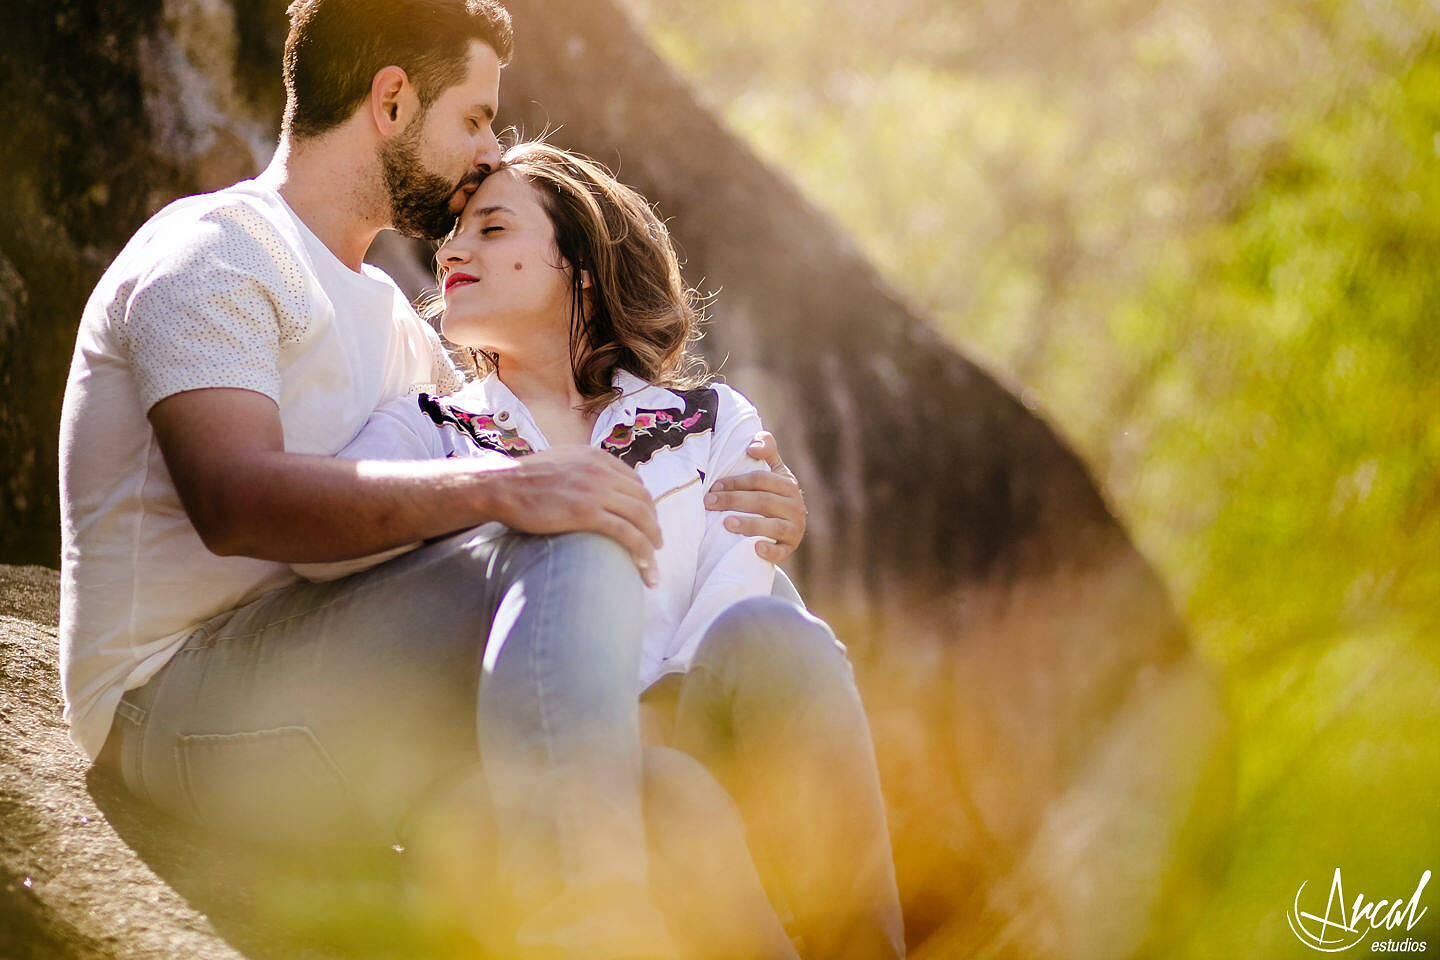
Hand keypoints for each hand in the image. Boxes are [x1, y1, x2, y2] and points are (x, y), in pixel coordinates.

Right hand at [485, 446, 663, 585]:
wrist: (501, 484)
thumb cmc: (523, 479)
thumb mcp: (560, 461)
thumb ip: (580, 469)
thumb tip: (589, 485)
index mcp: (597, 457)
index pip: (634, 481)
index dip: (644, 504)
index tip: (645, 521)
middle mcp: (602, 470)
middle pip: (642, 499)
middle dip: (653, 524)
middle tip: (655, 544)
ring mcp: (596, 490)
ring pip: (640, 517)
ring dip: (652, 542)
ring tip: (652, 562)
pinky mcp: (587, 512)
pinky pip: (626, 532)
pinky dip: (640, 550)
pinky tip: (643, 565)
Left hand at [704, 430, 806, 562]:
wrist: (787, 527)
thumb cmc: (772, 494)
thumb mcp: (774, 470)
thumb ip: (767, 449)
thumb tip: (752, 446)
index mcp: (788, 484)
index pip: (761, 479)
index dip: (736, 481)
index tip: (714, 486)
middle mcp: (795, 506)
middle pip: (763, 501)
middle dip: (733, 501)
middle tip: (709, 503)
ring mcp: (794, 528)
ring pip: (773, 526)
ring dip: (749, 524)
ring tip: (726, 523)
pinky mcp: (790, 548)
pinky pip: (781, 551)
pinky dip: (770, 550)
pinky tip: (755, 548)